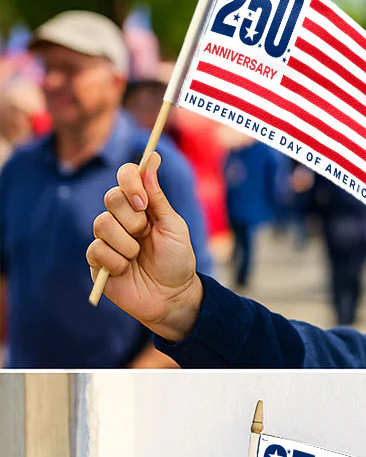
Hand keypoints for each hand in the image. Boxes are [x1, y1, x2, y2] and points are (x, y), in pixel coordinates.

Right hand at [86, 152, 203, 340]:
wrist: (173, 296)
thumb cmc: (177, 261)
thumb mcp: (174, 227)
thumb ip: (158, 197)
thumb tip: (151, 160)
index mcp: (141, 206)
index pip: (125, 177)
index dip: (130, 181)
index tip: (142, 201)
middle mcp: (121, 218)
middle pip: (111, 198)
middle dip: (132, 219)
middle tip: (145, 234)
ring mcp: (107, 238)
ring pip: (101, 224)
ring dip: (127, 244)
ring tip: (138, 257)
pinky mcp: (96, 260)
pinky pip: (97, 250)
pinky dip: (116, 262)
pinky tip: (126, 271)